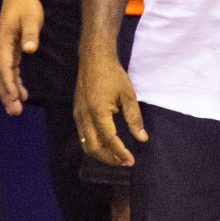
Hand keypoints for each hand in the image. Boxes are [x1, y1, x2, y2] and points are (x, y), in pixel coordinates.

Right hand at [0, 0, 44, 114]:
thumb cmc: (25, 6)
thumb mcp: (31, 18)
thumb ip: (31, 34)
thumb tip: (30, 49)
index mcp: (3, 40)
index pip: (4, 65)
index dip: (8, 82)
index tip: (13, 96)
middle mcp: (1, 47)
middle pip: (0, 74)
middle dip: (6, 94)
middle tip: (14, 111)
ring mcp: (4, 50)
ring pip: (4, 75)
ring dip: (9, 92)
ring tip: (16, 109)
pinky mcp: (11, 50)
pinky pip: (10, 70)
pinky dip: (14, 83)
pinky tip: (21, 94)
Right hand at [73, 51, 148, 166]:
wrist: (93, 59)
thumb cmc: (113, 75)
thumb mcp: (128, 95)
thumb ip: (134, 118)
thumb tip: (142, 138)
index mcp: (98, 111)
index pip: (109, 139)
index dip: (120, 152)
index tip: (131, 161)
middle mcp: (84, 115)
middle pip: (93, 147)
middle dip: (109, 158)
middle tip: (124, 161)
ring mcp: (78, 114)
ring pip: (85, 143)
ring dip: (101, 153)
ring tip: (116, 155)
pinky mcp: (77, 112)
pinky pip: (82, 135)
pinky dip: (94, 144)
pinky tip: (106, 144)